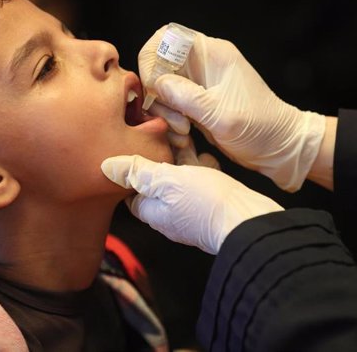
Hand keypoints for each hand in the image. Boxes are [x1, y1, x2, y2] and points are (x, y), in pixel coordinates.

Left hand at [101, 154, 282, 253]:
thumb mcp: (168, 180)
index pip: (131, 189)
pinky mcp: (210, 208)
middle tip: (165, 137)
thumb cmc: (208, 203)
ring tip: (187, 142)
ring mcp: (191, 213)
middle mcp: (169, 216)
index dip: (132, 167)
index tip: (137, 144)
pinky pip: (199, 185)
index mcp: (153, 212)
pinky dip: (201, 170)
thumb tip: (108, 167)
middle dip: (161, 159)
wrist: (248, 220)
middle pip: (156, 183)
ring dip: (182, 161)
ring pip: (180, 181)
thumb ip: (139, 172)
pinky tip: (206, 160)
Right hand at [139, 26, 325, 191]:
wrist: (280, 147)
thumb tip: (156, 84)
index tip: (154, 89)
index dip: (152, 61)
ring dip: (164, 111)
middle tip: (176, 120)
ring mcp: (200, 83)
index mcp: (212, 54)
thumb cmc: (261, 128)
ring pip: (162, 88)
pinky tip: (185, 136)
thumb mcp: (222, 115)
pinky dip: (171, 120)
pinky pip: (171, 104)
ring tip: (184, 133)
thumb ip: (187, 97)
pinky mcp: (197, 102)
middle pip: (160, 65)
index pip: (167, 37)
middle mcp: (204, 64)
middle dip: (158, 94)